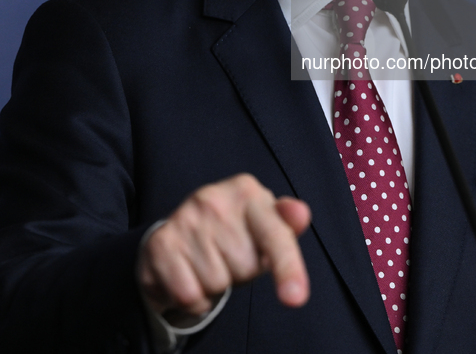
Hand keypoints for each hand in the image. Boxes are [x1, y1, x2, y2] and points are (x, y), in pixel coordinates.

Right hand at [138, 173, 310, 318]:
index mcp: (247, 191)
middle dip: (240, 272)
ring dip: (215, 286)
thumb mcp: (265, 227)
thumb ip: (287, 224)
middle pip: (245, 268)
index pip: (275, 236)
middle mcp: (213, 197)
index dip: (288, 268)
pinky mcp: (161, 242)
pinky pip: (188, 295)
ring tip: (207, 264)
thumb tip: (300, 213)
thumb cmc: (235, 233)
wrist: (180, 235)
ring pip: (216, 284)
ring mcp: (184, 217)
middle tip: (228, 257)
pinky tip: (189, 275)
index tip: (295, 298)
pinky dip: (193, 298)